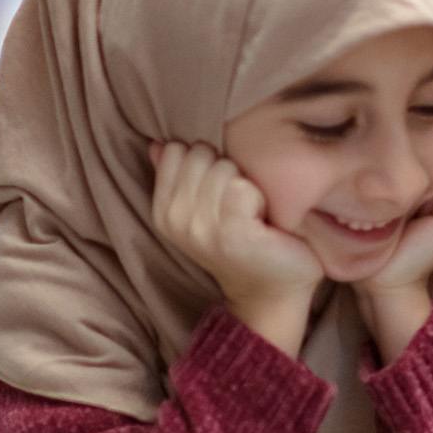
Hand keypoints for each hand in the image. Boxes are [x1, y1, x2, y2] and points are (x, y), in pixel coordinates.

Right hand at [149, 142, 321, 347]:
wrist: (272, 288)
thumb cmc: (242, 241)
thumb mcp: (202, 208)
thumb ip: (178, 175)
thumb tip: (159, 145)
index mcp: (163, 211)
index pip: (177, 150)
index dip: (206, 160)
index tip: (219, 188)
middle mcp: (176, 221)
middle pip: (201, 153)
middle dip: (226, 168)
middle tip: (240, 203)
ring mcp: (201, 229)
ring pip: (224, 168)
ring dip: (246, 183)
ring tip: (251, 212)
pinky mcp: (232, 234)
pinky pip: (243, 188)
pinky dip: (259, 197)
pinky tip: (262, 220)